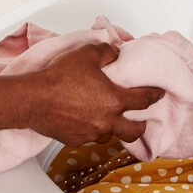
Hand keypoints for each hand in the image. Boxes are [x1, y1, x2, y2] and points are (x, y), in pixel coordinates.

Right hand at [30, 43, 162, 145]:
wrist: (33, 98)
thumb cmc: (59, 77)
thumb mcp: (87, 54)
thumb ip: (106, 52)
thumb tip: (114, 53)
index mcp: (115, 100)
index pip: (144, 100)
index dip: (154, 95)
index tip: (158, 94)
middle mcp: (106, 121)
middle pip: (133, 130)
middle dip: (140, 126)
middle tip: (141, 122)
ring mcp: (91, 133)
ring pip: (109, 135)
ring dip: (112, 128)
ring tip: (108, 120)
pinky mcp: (75, 140)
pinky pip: (88, 137)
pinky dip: (89, 130)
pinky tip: (83, 122)